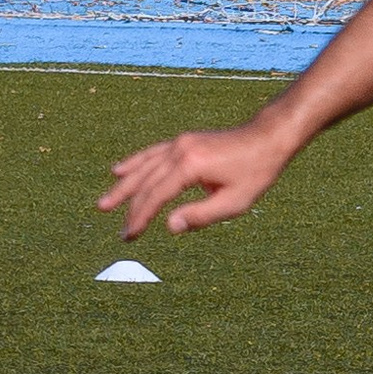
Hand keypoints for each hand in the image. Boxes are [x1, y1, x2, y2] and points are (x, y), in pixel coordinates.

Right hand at [99, 122, 294, 238]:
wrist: (267, 138)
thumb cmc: (256, 172)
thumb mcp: (235, 202)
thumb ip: (201, 215)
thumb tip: (169, 226)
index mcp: (190, 166)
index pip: (156, 196)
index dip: (141, 217)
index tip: (130, 235)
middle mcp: (179, 151)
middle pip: (145, 182)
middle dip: (129, 207)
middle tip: (120, 232)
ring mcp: (179, 143)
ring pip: (143, 166)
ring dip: (124, 186)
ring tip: (105, 204)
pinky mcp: (183, 141)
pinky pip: (152, 154)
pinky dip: (135, 163)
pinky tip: (119, 170)